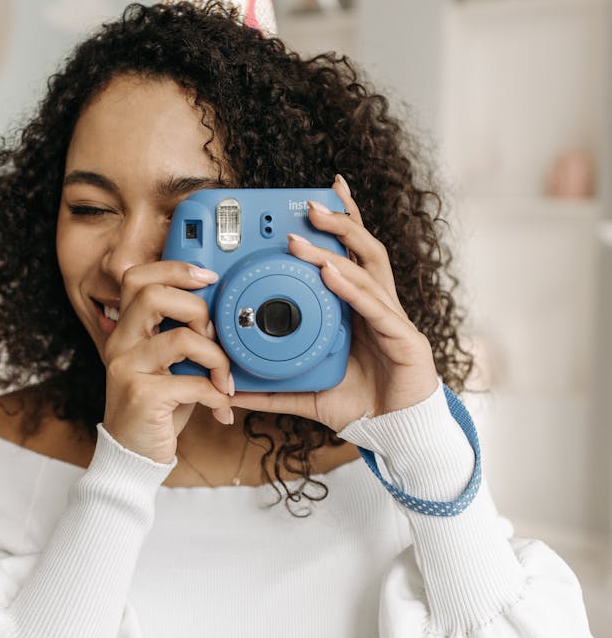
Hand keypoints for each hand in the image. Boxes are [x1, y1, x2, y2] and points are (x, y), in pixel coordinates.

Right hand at [102, 261, 233, 462]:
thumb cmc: (158, 408)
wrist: (133, 455)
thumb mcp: (168, 365)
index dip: (174, 269)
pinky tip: (219, 407)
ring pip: (181, 338)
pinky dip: (216, 395)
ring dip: (216, 357)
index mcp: (125, 330)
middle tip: (213, 335)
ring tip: (223, 379)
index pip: (137, 278)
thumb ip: (182, 336)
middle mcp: (119, 344)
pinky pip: (193, 383)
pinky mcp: (141, 397)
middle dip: (197, 308)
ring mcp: (127, 369)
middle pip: (153, 294)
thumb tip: (222, 314)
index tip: (208, 278)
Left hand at [231, 174, 438, 431]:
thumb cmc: (362, 406)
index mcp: (358, 311)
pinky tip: (331, 274)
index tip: (310, 202)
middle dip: (339, 221)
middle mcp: (377, 306)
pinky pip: (376, 308)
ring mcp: (393, 319)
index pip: (348, 257)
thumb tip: (233, 392)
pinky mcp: (404, 339)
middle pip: (363, 250)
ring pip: (367, 270)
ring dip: (338, 246)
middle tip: (308, 202)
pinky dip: (351, 288)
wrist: (400, 435)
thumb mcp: (309, 395)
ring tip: (311, 227)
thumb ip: (272, 392)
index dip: (336, 227)